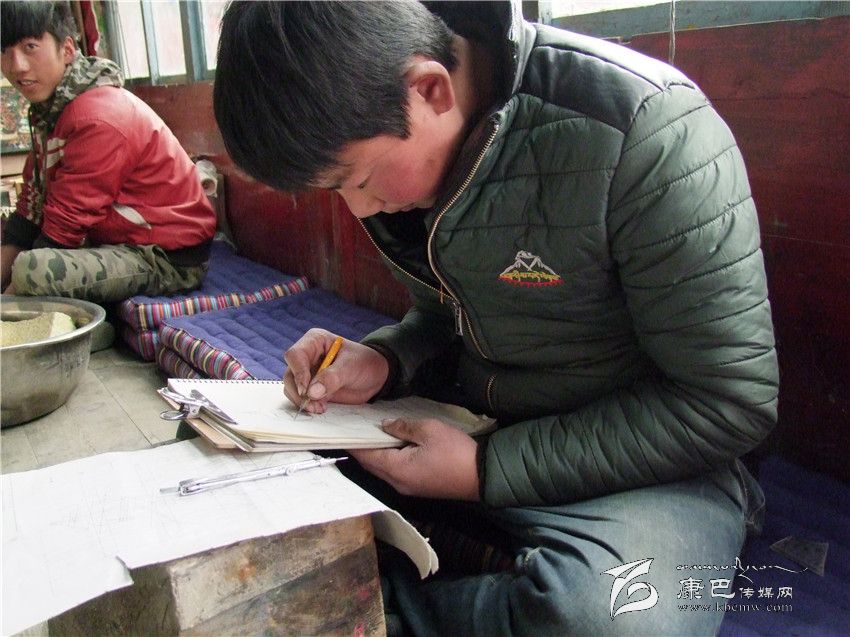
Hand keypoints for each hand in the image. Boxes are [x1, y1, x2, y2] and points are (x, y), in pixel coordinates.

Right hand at [282, 328, 388, 412]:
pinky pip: (301, 397)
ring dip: (303, 401)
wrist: (376, 376)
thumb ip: (332, 377)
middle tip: (312, 404)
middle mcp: (308, 356)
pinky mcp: (312, 387)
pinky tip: (321, 408)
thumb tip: (312, 392)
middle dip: (299, 391)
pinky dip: (308, 404)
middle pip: (290, 373)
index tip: (306, 390)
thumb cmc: (365, 363)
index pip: (295, 355)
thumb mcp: (351, 367)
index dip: (298, 372)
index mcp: (315, 341)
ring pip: (292, 387)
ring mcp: (308, 372)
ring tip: (319, 408)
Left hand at [350, 418, 480, 500]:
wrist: (483, 476)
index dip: (353, 443)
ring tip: (371, 433)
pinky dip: (388, 458)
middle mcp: (398, 482)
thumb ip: (404, 427)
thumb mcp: (429, 431)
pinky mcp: (418, 486)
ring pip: (383, 469)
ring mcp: (408, 487)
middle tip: (354, 428)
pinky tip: (392, 444)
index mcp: (397, 469)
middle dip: (362, 448)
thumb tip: (385, 426)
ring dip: (376, 453)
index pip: (366, 456)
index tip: (341, 431)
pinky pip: (395, 471)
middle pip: (372, 465)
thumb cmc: (456, 452)